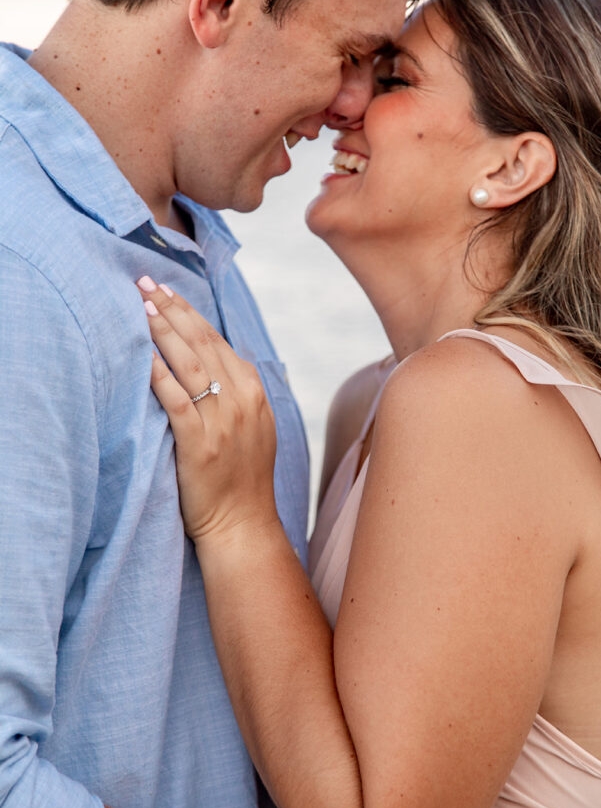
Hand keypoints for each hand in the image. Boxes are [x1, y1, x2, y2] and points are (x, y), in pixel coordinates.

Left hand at [136, 277, 278, 541]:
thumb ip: (236, 392)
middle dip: (171, 309)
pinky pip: (176, 400)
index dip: (188, 312)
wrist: (243, 525)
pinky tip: (141, 354)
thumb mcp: (252, 426)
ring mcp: (223, 421)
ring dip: (162, 330)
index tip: (165, 290)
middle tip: (144, 283)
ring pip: (190, 363)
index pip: (217, 340)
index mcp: (254, 391)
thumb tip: (211, 362)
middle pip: (202, 342)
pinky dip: (158, 374)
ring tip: (140, 305)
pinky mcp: (200, 444)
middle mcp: (241, 399)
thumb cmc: (241, 478)